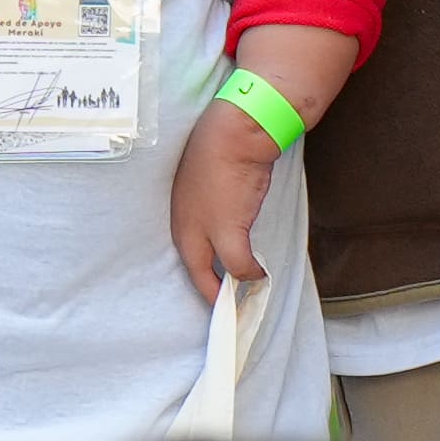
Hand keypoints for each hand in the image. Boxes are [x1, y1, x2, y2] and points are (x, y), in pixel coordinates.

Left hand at [169, 96, 282, 301]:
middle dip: (210, 292)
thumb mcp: (205, 179)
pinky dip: (250, 273)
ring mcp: (204, 232)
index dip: (200, 275)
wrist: (233, 134)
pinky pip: (238, 264)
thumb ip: (207, 202)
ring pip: (214, 274)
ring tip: (247, 292)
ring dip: (232, 285)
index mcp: (178, 215)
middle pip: (195, 273)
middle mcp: (186, 228)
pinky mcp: (228, 231)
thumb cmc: (221, 147)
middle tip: (226, 306)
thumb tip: (224, 210)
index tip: (214, 286)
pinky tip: (260, 276)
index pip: (185, 255)